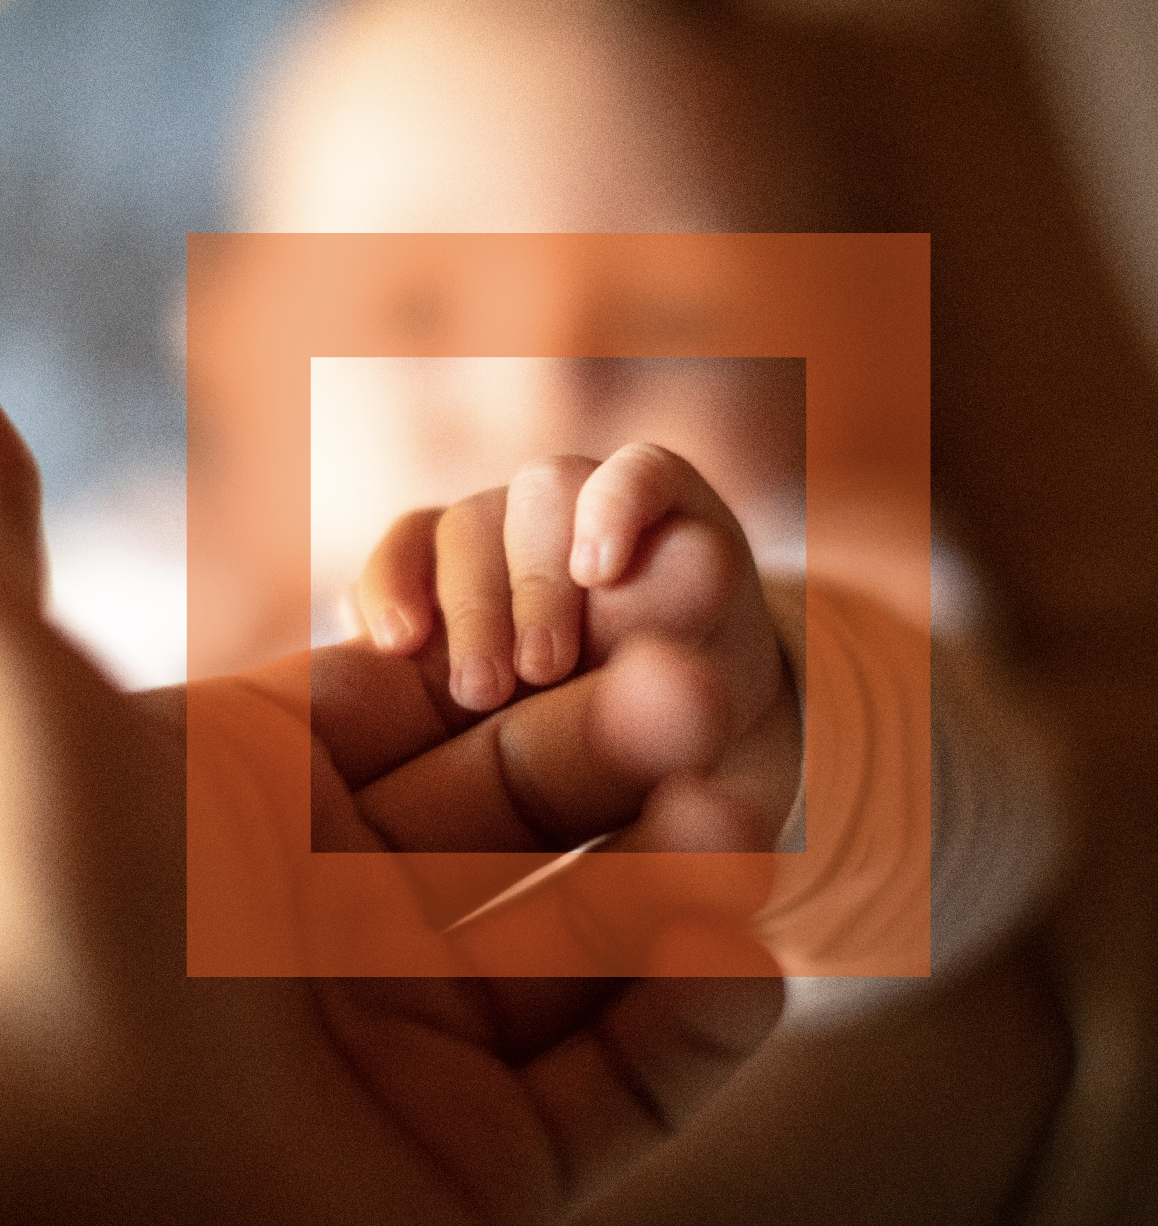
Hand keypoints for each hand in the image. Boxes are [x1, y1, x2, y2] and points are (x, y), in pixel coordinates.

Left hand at [0, 407, 780, 1223]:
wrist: (54, 1212)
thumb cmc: (45, 945)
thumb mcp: (35, 716)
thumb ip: (3, 556)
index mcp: (278, 821)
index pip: (446, 716)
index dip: (531, 665)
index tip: (611, 613)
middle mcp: (351, 927)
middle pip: (528, 819)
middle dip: (626, 751)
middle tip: (706, 694)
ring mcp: (427, 1052)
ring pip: (591, 946)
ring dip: (680, 883)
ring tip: (742, 815)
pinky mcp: (488, 1170)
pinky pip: (620, 1089)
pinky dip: (689, 1029)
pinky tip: (747, 960)